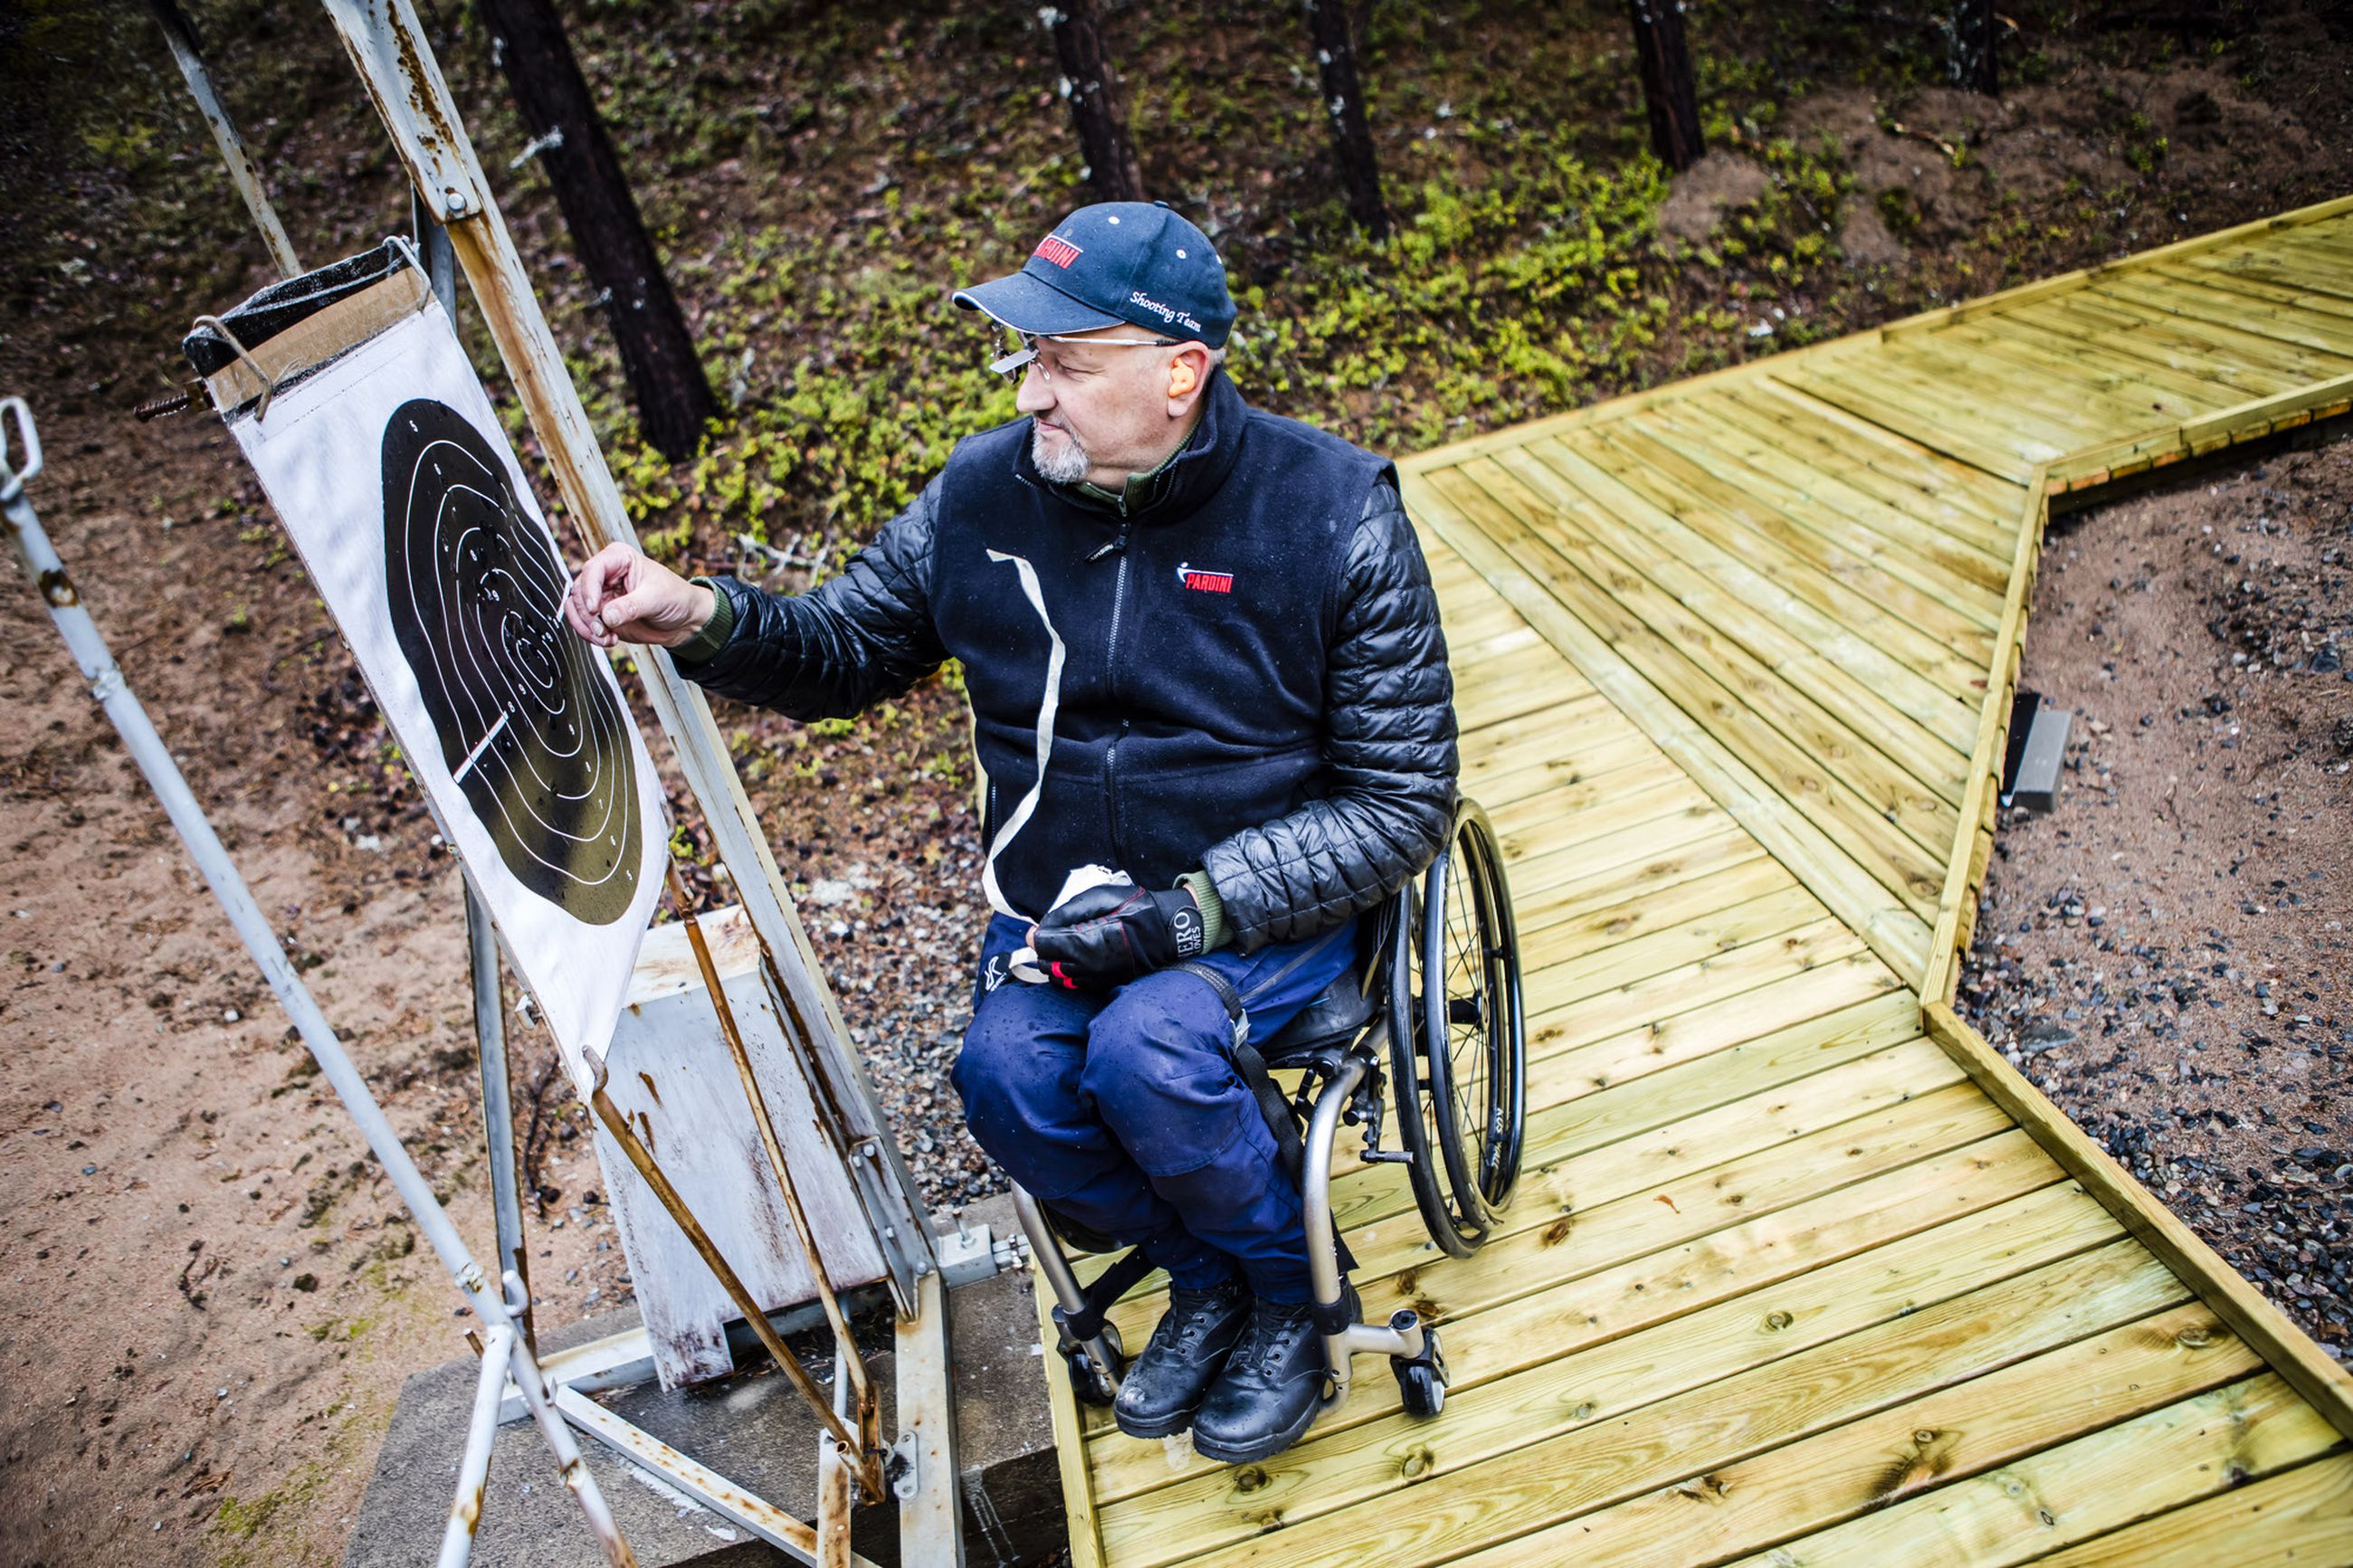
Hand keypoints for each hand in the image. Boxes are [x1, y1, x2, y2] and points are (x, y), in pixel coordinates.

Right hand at [563, 541, 715, 649]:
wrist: (682, 619)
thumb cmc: (675, 598)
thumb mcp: (656, 599)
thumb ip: (630, 607)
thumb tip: (606, 616)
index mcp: (618, 558)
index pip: (593, 569)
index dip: (589, 590)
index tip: (596, 610)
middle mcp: (605, 575)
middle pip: (578, 591)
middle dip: (588, 615)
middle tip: (603, 630)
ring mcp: (601, 595)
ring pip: (575, 609)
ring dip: (586, 627)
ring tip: (606, 638)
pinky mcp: (601, 614)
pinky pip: (582, 623)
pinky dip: (590, 635)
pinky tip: (609, 640)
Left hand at [1029, 882, 1204, 990]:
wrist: (1167, 931)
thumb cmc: (1135, 909)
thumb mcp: (1099, 897)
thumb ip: (1066, 913)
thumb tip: (1041, 927)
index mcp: (1083, 943)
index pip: (1042, 945)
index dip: (1038, 934)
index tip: (1040, 928)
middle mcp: (1087, 966)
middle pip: (1046, 964)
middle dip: (1044, 949)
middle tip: (1053, 935)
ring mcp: (1095, 979)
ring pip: (1057, 978)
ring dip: (1054, 962)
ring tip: (1064, 947)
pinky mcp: (1103, 985)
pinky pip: (1073, 984)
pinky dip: (1068, 973)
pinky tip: (1077, 958)